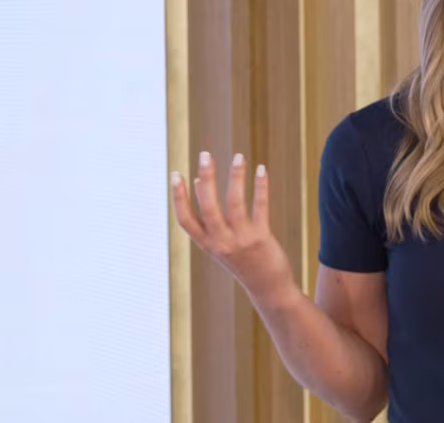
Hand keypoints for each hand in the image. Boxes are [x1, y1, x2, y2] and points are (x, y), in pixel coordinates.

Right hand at [171, 151, 295, 306]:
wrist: (268, 288)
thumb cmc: (243, 262)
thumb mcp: (220, 246)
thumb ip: (210, 222)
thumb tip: (203, 182)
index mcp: (207, 244)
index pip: (185, 219)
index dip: (179, 197)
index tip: (176, 174)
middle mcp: (221, 243)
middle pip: (208, 206)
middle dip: (206, 178)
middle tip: (205, 154)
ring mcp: (241, 241)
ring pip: (235, 203)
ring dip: (235, 177)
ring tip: (238, 156)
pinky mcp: (261, 238)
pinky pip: (260, 207)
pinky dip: (260, 187)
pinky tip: (261, 170)